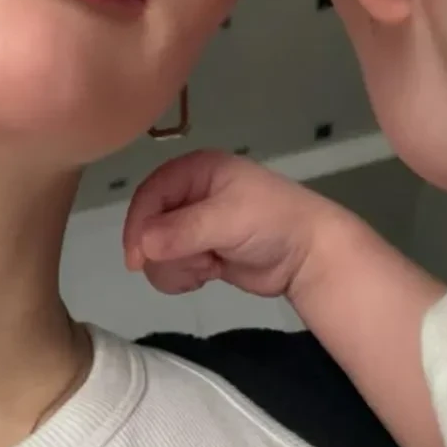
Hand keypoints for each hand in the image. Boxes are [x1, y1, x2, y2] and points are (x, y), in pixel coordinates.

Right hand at [123, 150, 342, 299]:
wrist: (309, 256)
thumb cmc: (273, 223)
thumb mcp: (229, 220)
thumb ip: (184, 231)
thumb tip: (142, 245)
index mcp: (196, 170)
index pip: (150, 194)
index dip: (138, 225)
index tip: (137, 259)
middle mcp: (190, 194)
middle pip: (149, 226)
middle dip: (166, 251)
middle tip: (199, 262)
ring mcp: (194, 225)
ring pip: (156, 251)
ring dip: (177, 266)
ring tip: (210, 266)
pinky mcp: (200, 252)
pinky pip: (171, 267)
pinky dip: (183, 276)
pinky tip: (210, 274)